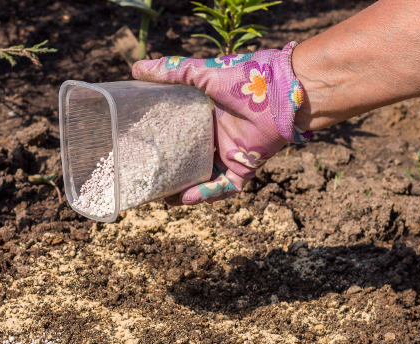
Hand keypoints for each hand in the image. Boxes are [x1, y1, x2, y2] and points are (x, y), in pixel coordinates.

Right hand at [132, 43, 309, 204]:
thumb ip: (171, 71)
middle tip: (152, 181)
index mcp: (210, 118)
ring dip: (187, 190)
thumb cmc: (246, 77)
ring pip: (206, 179)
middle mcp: (220, 138)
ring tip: (165, 198)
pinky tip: (186, 198)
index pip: (184, 137)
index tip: (146, 152)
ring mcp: (233, 153)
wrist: (283, 90)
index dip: (166, 146)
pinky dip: (207, 194)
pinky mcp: (245, 166)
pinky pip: (224, 186)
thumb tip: (136, 68)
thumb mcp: (202, 74)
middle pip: (193, 162)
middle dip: (174, 174)